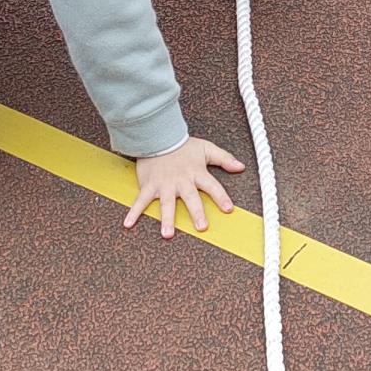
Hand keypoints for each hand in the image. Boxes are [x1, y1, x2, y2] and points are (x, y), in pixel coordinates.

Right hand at [126, 135, 243, 238]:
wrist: (158, 136)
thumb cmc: (182, 145)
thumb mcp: (207, 149)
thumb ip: (224, 158)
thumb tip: (241, 167)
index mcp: (196, 173)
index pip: (213, 186)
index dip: (221, 197)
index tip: (228, 209)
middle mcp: (181, 181)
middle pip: (191, 198)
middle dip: (197, 212)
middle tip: (201, 227)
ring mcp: (164, 185)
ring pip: (167, 204)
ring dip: (167, 219)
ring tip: (167, 234)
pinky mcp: (149, 185)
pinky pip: (141, 201)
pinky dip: (134, 212)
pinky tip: (128, 224)